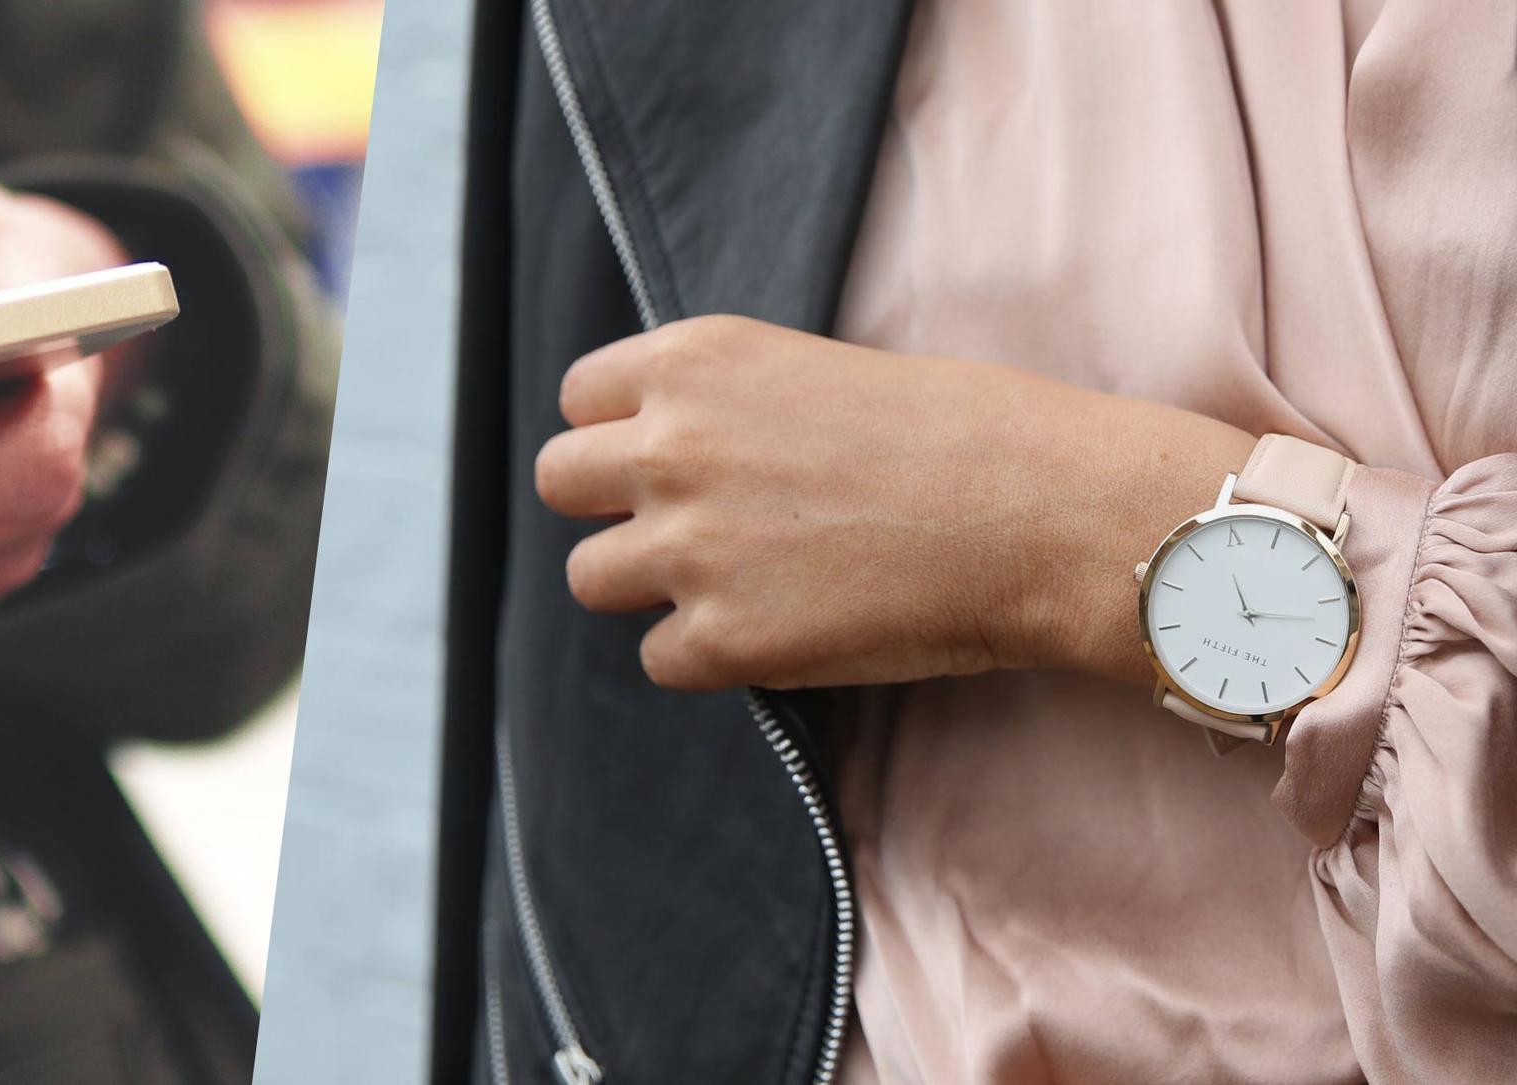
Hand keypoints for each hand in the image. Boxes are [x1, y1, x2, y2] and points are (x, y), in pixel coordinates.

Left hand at [534, 315, 1255, 690]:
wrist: (1045, 511)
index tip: (667, 457)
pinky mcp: (721, 639)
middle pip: (559, 482)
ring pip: (588, 578)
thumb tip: (663, 447)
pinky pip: (659, 657)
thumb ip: (723, 404)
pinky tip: (782, 631)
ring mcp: (687, 546)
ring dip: (648, 585)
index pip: (579, 399)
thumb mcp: (816, 368)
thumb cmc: (964, 431)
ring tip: (737, 582)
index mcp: (694, 361)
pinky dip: (707, 654)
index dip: (619, 432)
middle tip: (687, 525)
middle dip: (610, 507)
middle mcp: (670, 445)